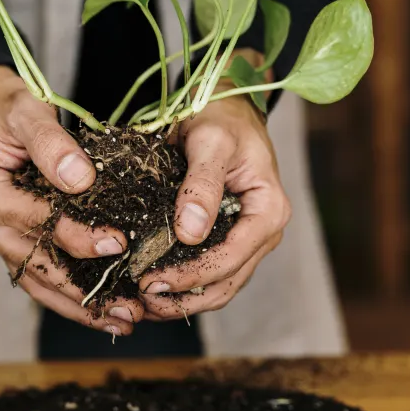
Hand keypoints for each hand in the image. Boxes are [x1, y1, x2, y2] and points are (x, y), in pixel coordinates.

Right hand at [0, 66, 143, 334]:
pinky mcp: (13, 245)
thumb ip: (51, 143)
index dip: (77, 236)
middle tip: (131, 308)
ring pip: (40, 282)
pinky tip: (103, 309)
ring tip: (124, 321)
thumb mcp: (26, 111)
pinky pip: (41, 277)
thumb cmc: (8, 109)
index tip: (117, 243)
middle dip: (85, 291)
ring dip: (80, 305)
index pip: (37, 222)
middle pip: (39, 265)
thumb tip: (80, 179)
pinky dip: (71, 295)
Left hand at [137, 50, 291, 319]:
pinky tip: (153, 290)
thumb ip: (201, 185)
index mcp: (269, 210)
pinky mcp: (229, 239)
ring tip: (143, 303)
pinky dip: (184, 287)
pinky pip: (210, 273)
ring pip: (219, 286)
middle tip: (140, 299)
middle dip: (184, 297)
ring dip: (183, 300)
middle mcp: (264, 232)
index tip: (150, 281)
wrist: (226, 107)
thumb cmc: (221, 119)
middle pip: (226, 282)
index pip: (230, 257)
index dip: (190, 276)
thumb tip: (189, 233)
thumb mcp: (211, 143)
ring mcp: (249, 239)